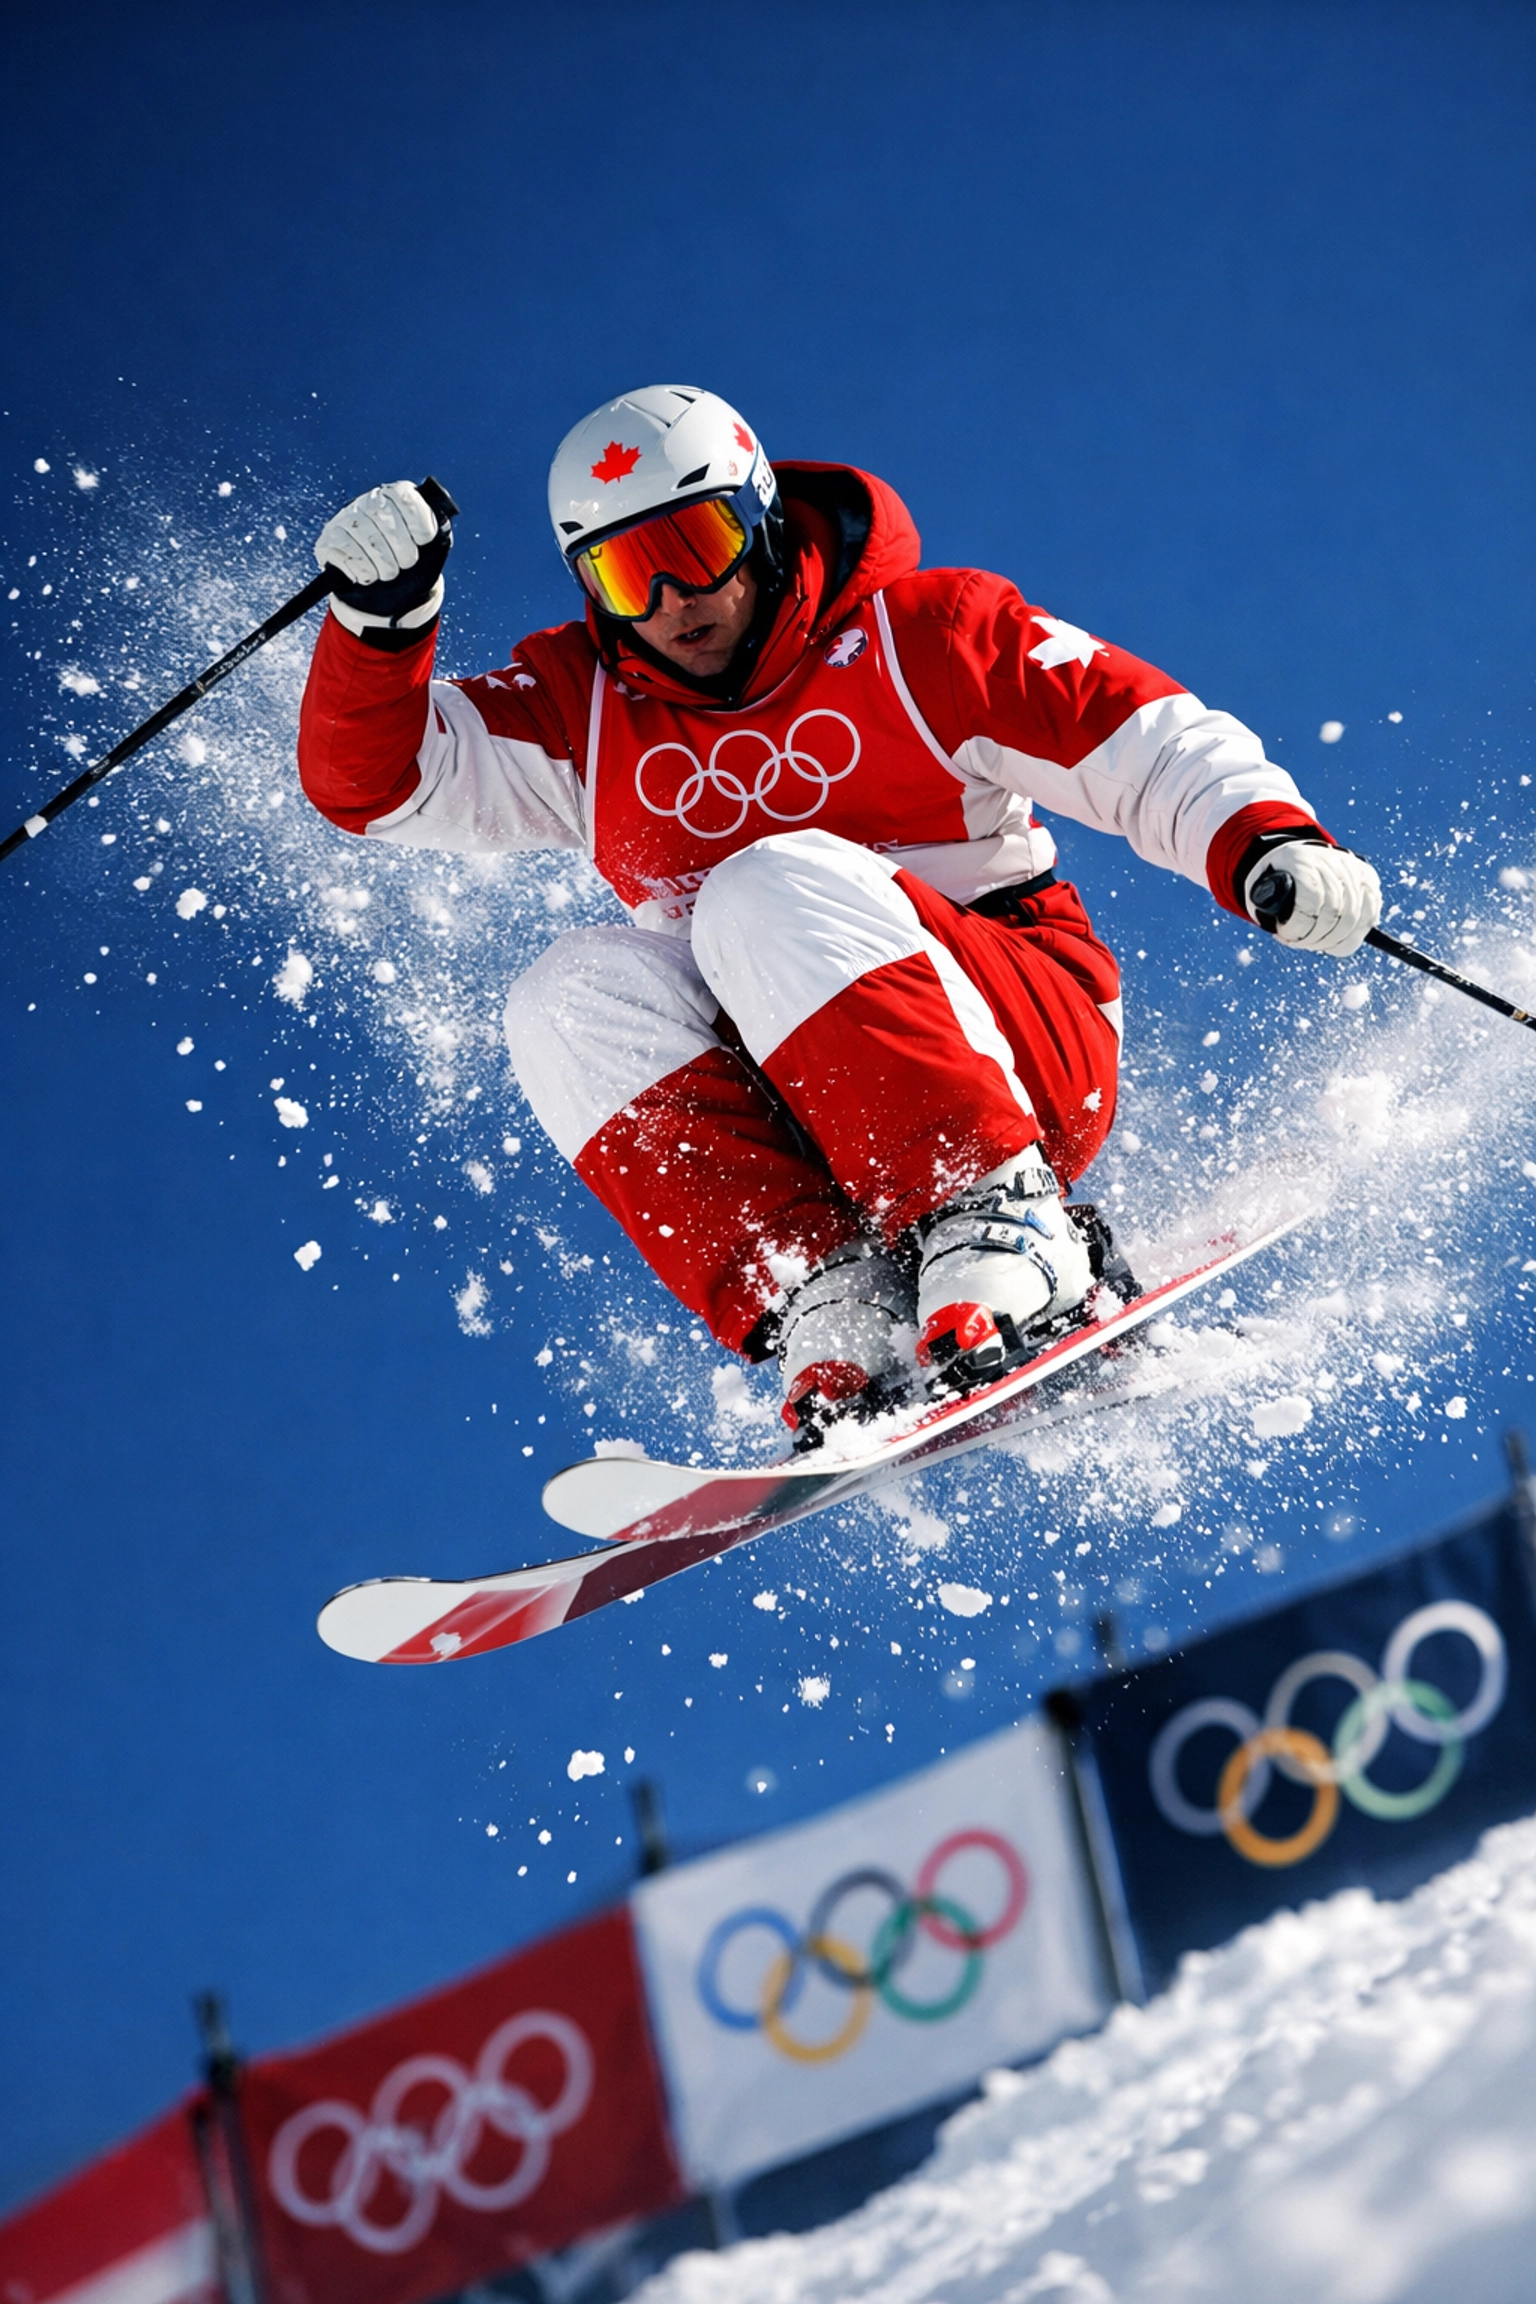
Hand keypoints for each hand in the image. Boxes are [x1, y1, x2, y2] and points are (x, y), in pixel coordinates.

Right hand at [315, 482, 449, 636]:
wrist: (383, 586)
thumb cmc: (408, 560)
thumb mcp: (429, 546)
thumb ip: (436, 531)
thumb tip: (440, 518)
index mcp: (395, 498)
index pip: (404, 496)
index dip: (417, 519)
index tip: (424, 540)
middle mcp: (368, 503)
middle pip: (382, 514)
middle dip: (400, 547)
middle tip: (405, 564)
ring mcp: (346, 520)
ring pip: (363, 534)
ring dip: (381, 562)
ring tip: (388, 573)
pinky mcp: (329, 541)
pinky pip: (344, 551)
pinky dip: (361, 569)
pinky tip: (369, 575)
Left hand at [1246, 840, 1380, 956]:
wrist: (1297, 857)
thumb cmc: (1276, 881)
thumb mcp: (1262, 890)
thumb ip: (1269, 907)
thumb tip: (1286, 933)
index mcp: (1301, 861)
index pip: (1310, 901)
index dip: (1298, 927)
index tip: (1284, 934)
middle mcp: (1332, 861)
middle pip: (1335, 913)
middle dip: (1316, 938)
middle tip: (1302, 942)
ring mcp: (1354, 869)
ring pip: (1354, 918)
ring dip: (1334, 940)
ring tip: (1317, 942)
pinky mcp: (1368, 879)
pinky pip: (1369, 916)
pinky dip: (1352, 936)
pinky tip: (1336, 941)